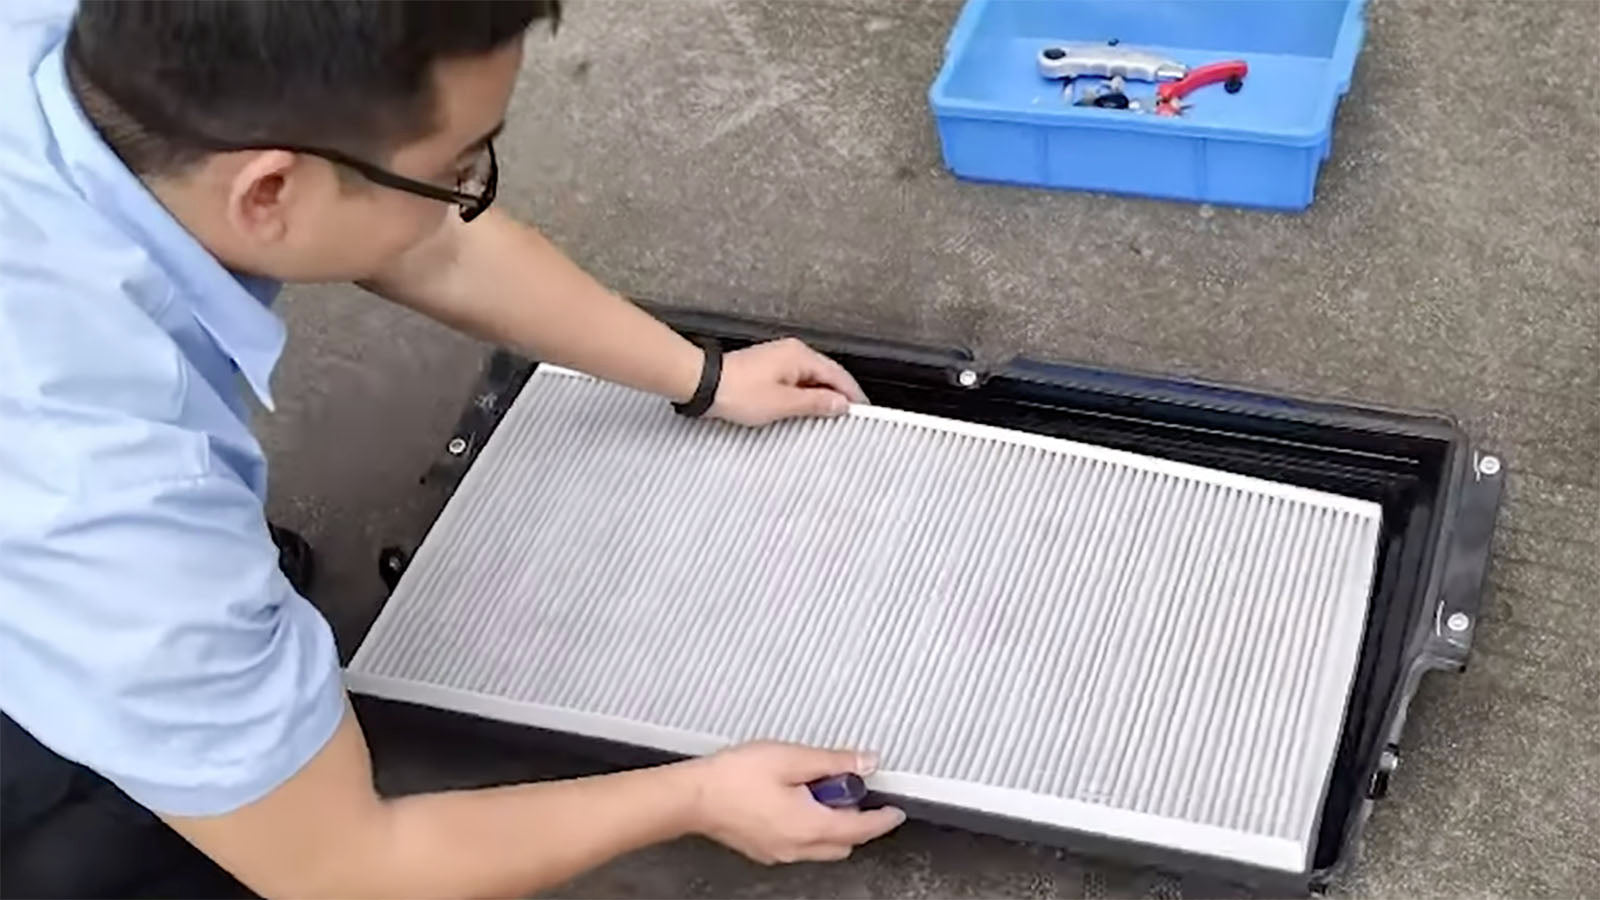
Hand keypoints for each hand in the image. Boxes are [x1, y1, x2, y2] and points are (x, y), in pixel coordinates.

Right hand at [685, 741, 905, 863]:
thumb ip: (834, 761)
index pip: (861, 829)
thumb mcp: (792, 757)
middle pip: (843, 843)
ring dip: (831, 825)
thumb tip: (866, 762)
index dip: (882, 820)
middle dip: (855, 821)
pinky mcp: (763, 850)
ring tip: (817, 791)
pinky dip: (809, 829)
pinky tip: (794, 802)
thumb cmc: (736, 776)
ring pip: (820, 847)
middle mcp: (797, 847)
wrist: (693, 796)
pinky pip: (798, 845)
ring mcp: (778, 852)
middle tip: (849, 789)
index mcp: (811, 826)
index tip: (895, 811)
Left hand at [710, 339, 868, 426]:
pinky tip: (805, 409)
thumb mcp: (783, 403)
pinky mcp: (768, 368)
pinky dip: (805, 394)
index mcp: (800, 356)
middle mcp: (792, 352)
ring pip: (811, 378)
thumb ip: (816, 403)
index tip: (862, 411)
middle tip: (849, 418)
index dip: (852, 394)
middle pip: (826, 374)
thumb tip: (840, 403)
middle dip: (838, 395)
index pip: (838, 375)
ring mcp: (779, 359)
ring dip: (821, 396)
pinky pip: (796, 381)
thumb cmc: (737, 391)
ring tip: (829, 417)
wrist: (703, 385)